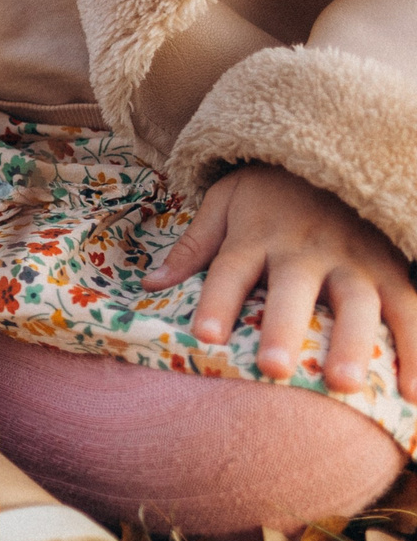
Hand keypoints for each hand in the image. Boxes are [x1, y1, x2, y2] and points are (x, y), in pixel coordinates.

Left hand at [144, 163, 416, 397]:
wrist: (333, 150)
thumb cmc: (270, 190)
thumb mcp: (225, 202)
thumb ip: (193, 246)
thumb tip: (149, 285)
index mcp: (257, 235)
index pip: (230, 271)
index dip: (217, 303)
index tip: (205, 337)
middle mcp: (306, 249)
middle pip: (294, 290)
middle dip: (283, 328)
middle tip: (274, 369)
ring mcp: (354, 259)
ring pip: (358, 302)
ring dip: (353, 344)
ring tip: (345, 385)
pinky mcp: (391, 267)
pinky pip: (408, 307)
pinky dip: (415, 347)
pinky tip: (412, 390)